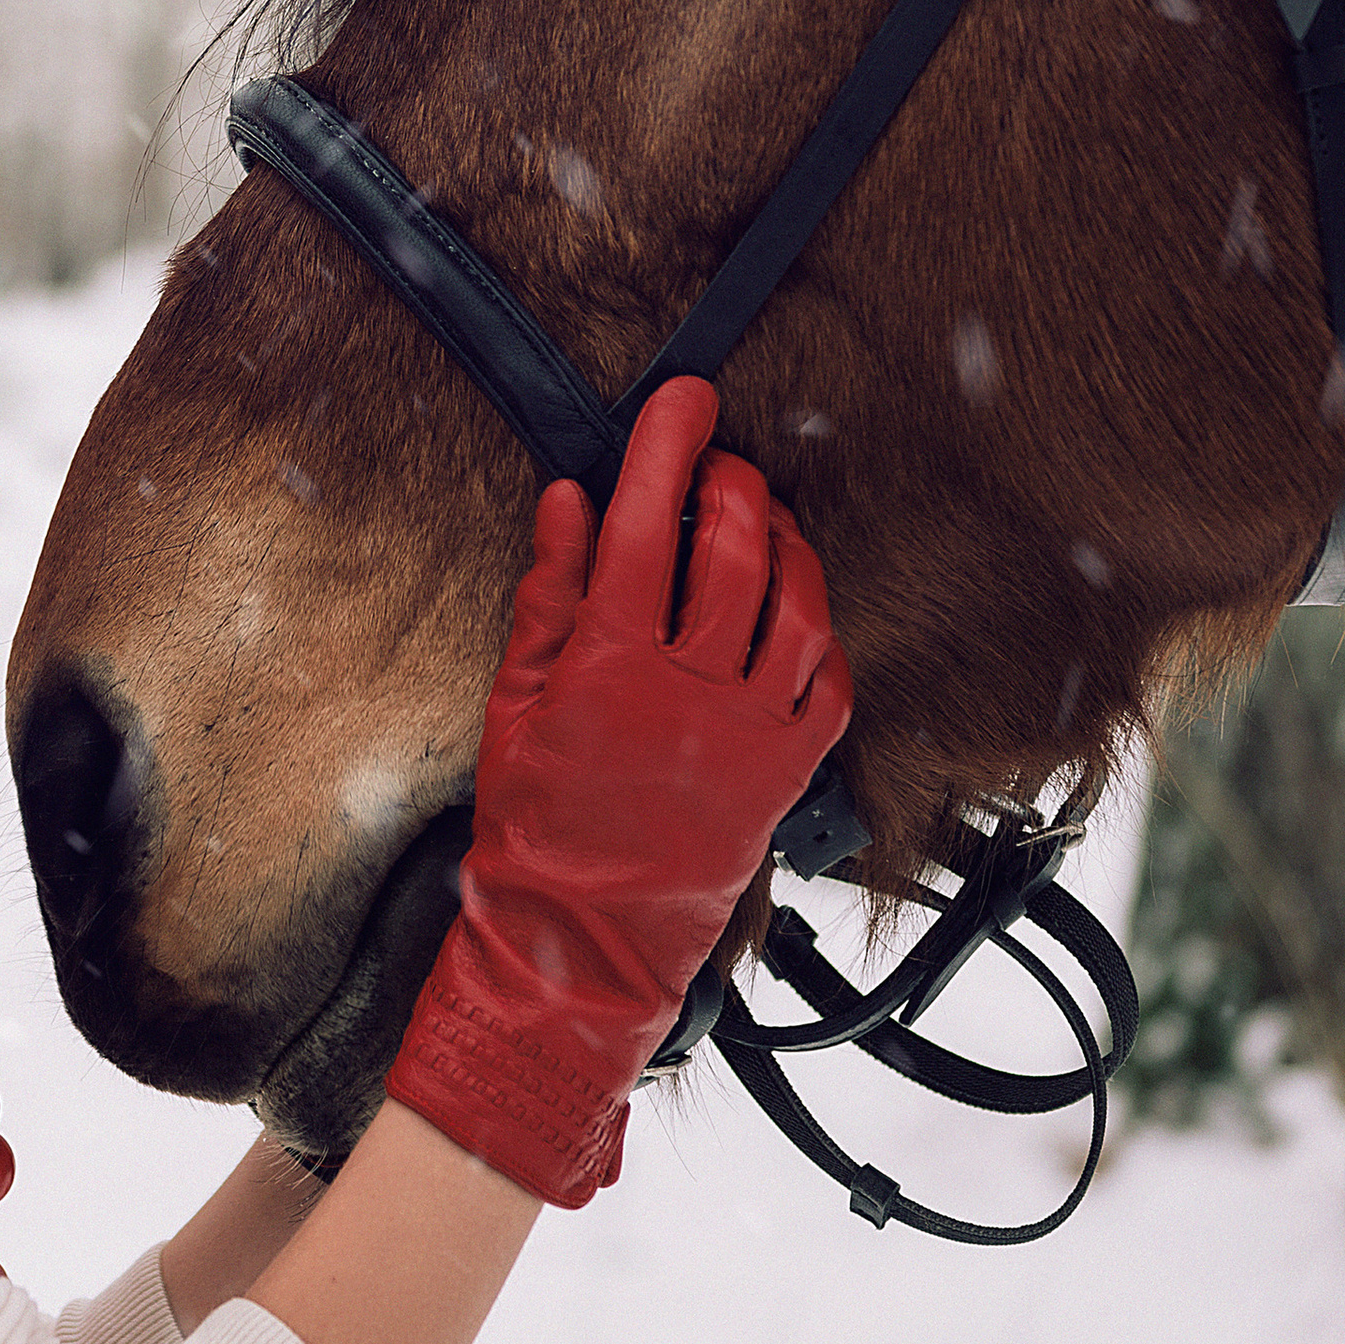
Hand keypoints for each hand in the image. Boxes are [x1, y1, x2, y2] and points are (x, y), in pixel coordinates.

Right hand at [382, 377, 850, 1207]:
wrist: (580, 946)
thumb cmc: (535, 822)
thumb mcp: (514, 701)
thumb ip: (548, 594)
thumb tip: (570, 500)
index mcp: (610, 666)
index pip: (649, 526)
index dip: (667, 449)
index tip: (681, 397)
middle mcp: (691, 692)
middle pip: (735, 550)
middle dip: (732, 482)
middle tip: (716, 457)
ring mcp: (750, 735)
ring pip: (797, 606)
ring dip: (785, 543)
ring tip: (761, 519)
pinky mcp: (788, 775)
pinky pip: (831, 682)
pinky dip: (820, 630)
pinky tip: (795, 609)